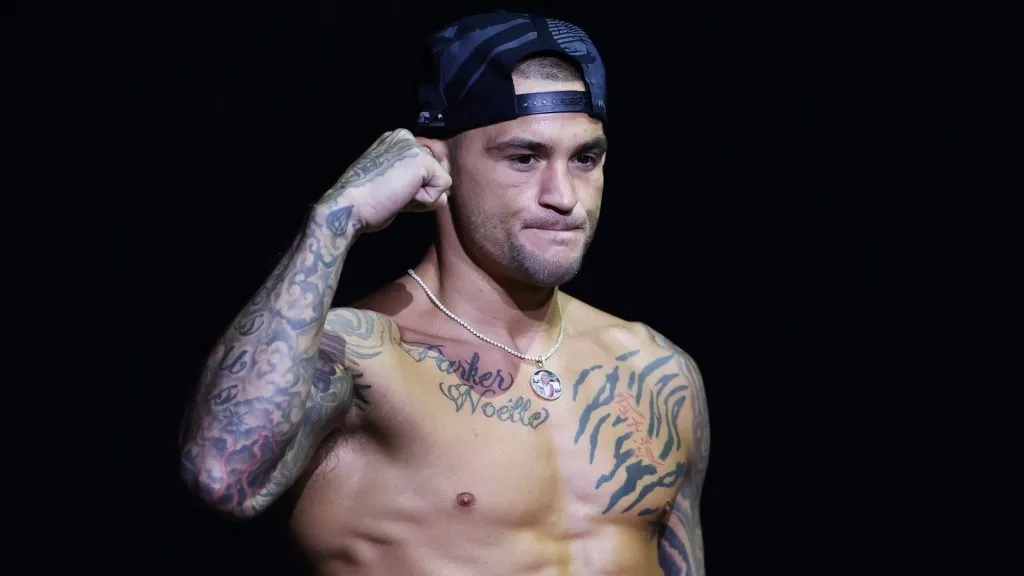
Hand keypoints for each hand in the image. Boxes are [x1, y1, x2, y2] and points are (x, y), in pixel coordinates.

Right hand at [320, 129, 451, 232]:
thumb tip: (445, 196)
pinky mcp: (421, 160)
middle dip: (421, 190)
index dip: (416, 186)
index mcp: (395, 140)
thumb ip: (417, 182)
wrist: (351, 206)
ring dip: (423, 197)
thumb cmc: (367, 202)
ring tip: (397, 195)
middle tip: (393, 194)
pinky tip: (403, 196)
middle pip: (436, 171)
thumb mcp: (394, 184)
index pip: (427, 164)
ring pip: (440, 180)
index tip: (390, 190)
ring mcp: (413, 146)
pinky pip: (443, 187)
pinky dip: (426, 200)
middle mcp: (405, 137)